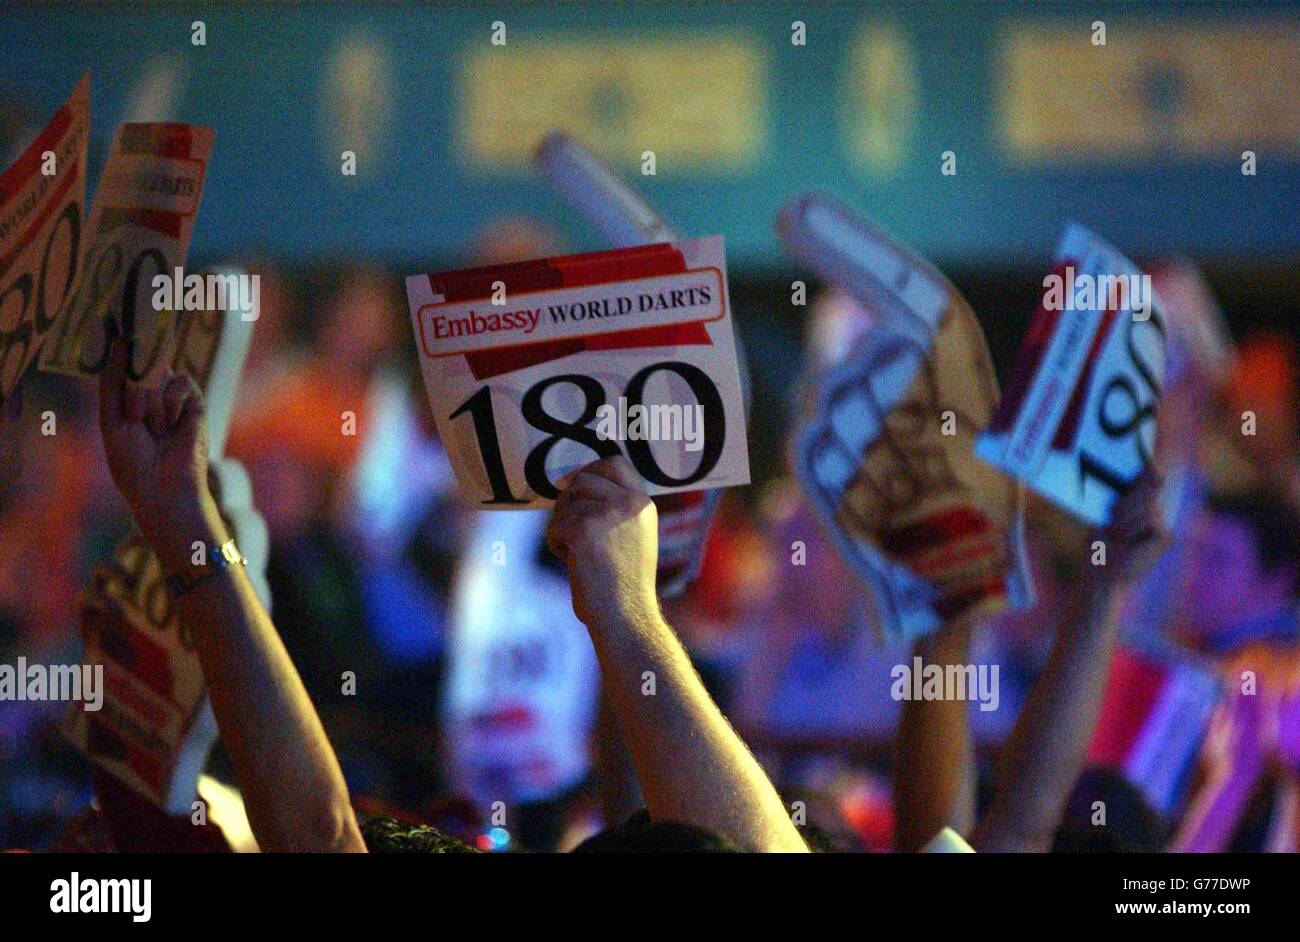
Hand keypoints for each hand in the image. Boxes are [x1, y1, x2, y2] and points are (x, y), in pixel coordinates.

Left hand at [98, 327, 212, 549]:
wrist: (161, 487)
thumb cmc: (131, 461)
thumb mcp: (111, 418)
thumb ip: (113, 381)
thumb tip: (121, 342)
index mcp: (127, 399)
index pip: (123, 364)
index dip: (122, 349)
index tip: (115, 326)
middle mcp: (150, 395)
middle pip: (139, 367)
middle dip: (134, 393)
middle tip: (137, 421)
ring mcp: (173, 399)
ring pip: (158, 375)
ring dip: (151, 404)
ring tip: (156, 431)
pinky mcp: (195, 404)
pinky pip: (181, 382)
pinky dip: (172, 403)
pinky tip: (172, 425)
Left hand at [545, 455, 658, 626]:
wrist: (626, 615)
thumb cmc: (624, 585)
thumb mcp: (633, 537)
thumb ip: (614, 509)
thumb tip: (573, 483)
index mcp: (643, 504)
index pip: (615, 464)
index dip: (591, 469)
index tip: (574, 484)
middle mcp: (629, 503)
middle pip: (583, 479)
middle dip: (569, 501)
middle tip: (570, 528)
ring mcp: (607, 513)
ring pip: (566, 504)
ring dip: (563, 528)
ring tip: (579, 555)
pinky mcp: (584, 528)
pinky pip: (556, 525)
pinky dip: (556, 544)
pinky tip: (573, 563)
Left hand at [1091, 467, 1170, 586]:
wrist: (1100, 574)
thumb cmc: (1100, 545)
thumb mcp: (1107, 516)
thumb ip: (1124, 497)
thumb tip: (1142, 475)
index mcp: (1140, 506)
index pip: (1149, 479)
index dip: (1150, 467)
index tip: (1148, 458)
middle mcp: (1155, 513)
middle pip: (1146, 490)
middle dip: (1126, 501)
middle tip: (1111, 518)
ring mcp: (1163, 526)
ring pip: (1146, 506)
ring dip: (1125, 519)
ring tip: (1115, 534)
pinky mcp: (1166, 537)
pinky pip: (1149, 520)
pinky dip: (1133, 529)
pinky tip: (1126, 541)